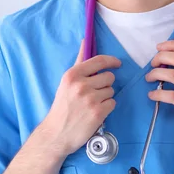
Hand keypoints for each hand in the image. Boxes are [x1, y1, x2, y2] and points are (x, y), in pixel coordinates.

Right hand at [41, 39, 120, 157]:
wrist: (57, 132)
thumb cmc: (62, 106)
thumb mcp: (66, 82)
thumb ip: (79, 62)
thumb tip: (85, 41)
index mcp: (72, 75)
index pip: (99, 61)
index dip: (111, 61)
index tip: (117, 63)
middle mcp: (81, 85)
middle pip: (109, 77)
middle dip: (105, 84)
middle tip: (94, 93)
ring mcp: (90, 99)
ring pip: (111, 90)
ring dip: (105, 97)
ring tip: (92, 104)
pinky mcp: (98, 112)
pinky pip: (112, 103)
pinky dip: (107, 108)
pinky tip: (96, 112)